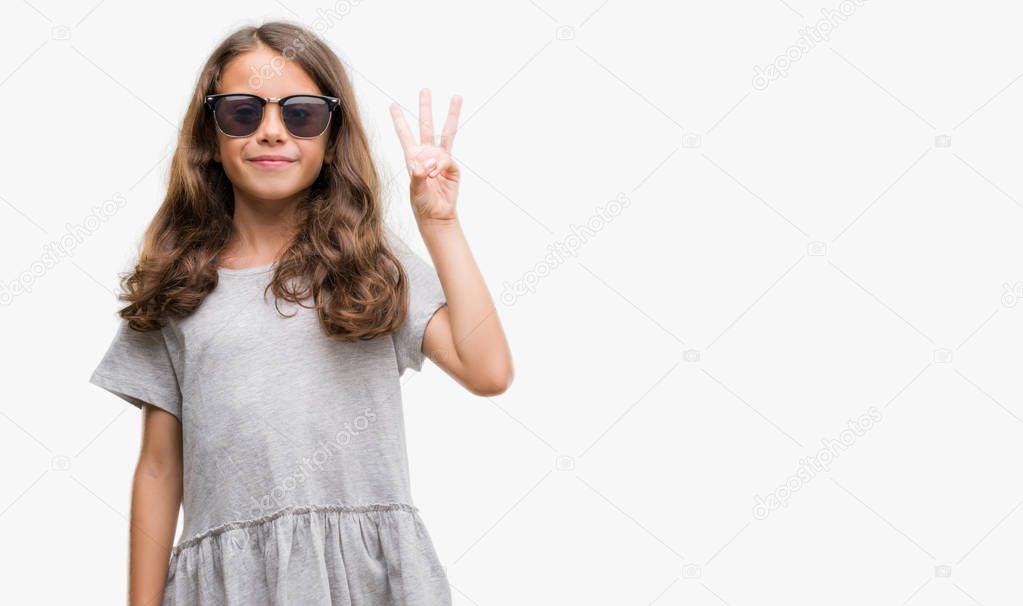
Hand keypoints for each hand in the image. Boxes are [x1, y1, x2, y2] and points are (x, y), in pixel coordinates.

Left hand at [389, 89, 461, 224]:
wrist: (438, 215)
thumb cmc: (423, 204)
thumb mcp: (415, 191)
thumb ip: (417, 177)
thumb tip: (423, 164)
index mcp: (412, 157)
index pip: (405, 135)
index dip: (399, 120)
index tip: (393, 106)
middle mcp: (427, 154)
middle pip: (426, 125)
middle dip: (425, 107)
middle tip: (425, 90)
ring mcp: (441, 158)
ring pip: (446, 132)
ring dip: (451, 114)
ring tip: (457, 97)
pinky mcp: (452, 166)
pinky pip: (447, 158)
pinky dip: (441, 165)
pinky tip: (436, 175)